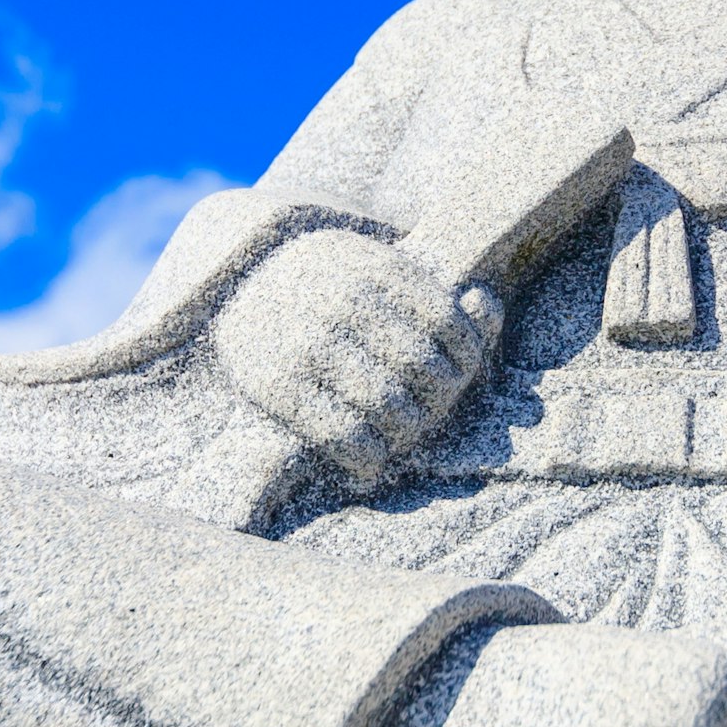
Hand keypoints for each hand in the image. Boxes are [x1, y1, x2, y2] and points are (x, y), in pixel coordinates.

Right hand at [210, 230, 503, 488]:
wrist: (240, 288)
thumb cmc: (332, 286)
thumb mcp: (381, 271)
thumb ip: (441, 292)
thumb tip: (486, 306)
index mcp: (375, 267)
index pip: (447, 323)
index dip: (464, 359)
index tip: (456, 374)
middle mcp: (343, 299)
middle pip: (423, 367)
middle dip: (438, 399)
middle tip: (429, 409)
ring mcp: (307, 342)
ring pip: (389, 406)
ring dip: (406, 431)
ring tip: (401, 432)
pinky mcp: (276, 385)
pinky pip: (344, 435)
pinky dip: (369, 457)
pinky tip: (371, 459)